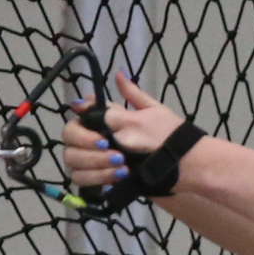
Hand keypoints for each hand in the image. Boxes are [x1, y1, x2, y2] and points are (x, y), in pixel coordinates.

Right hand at [60, 71, 184, 188]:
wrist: (183, 168)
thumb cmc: (166, 137)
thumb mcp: (147, 114)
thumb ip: (128, 97)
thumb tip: (116, 74)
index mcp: (107, 119)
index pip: (78, 118)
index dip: (83, 126)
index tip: (101, 134)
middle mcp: (97, 137)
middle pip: (69, 140)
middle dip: (89, 147)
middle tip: (113, 153)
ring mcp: (97, 160)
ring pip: (73, 161)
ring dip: (94, 164)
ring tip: (121, 167)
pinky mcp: (101, 179)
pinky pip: (82, 180)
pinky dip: (97, 178)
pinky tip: (118, 177)